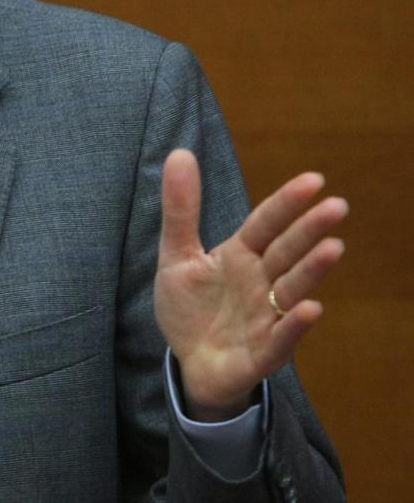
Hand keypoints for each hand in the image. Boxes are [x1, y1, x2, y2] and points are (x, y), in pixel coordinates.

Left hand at [154, 149, 346, 419]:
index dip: (285, 204)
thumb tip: (179, 153)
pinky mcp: (263, 351)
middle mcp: (260, 282)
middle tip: (337, 205)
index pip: (265, 224)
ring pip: (292, 289)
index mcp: (241, 255)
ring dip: (312, 270)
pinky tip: (311, 309)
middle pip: (286, 252)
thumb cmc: (191, 306)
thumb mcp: (177, 254)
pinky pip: (281, 337)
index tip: (313, 180)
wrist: (189, 361)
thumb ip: (181, 209)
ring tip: (334, 247)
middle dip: (309, 230)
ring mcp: (265, 316)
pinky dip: (295, 324)